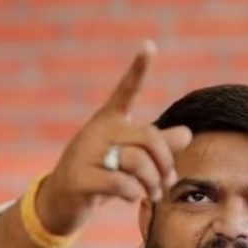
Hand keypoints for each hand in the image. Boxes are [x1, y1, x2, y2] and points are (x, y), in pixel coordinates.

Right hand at [37, 41, 192, 235]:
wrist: (60, 202)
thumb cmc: (99, 176)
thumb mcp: (129, 160)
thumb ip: (158, 146)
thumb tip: (187, 133)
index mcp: (109, 121)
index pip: (126, 91)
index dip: (138, 69)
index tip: (149, 45)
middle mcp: (97, 131)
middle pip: (148, 138)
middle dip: (165, 162)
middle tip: (168, 182)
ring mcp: (85, 154)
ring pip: (137, 162)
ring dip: (152, 183)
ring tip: (153, 194)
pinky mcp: (80, 179)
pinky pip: (121, 183)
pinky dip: (134, 193)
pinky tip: (131, 197)